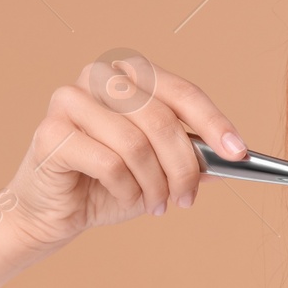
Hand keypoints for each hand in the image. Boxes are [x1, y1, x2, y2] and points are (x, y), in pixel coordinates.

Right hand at [3, 55, 247, 253]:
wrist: (53, 212)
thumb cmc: (106, 183)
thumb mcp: (159, 171)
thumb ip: (191, 159)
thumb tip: (230, 160)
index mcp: (128, 75)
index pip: (181, 92)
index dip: (213, 122)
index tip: (237, 152)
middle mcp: (98, 77)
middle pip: (160, 119)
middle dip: (182, 167)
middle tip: (187, 198)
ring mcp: (70, 100)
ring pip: (135, 144)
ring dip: (154, 184)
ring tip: (155, 204)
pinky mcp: (50, 131)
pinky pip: (108, 162)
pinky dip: (125, 188)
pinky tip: (125, 197)